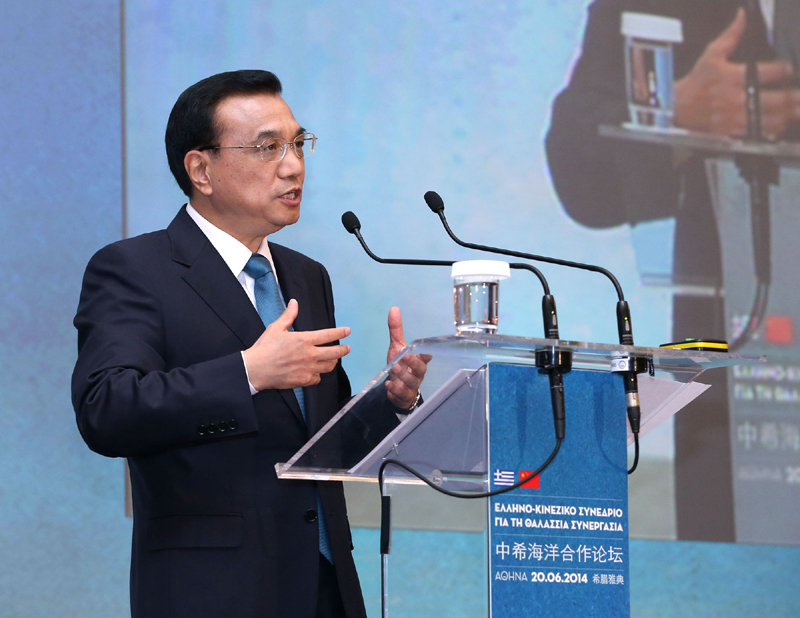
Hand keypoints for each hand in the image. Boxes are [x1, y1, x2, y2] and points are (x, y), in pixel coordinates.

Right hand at [242, 299, 350, 391]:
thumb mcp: (276, 328)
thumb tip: (294, 302)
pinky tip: (316, 372)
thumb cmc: (265, 348)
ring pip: (329, 367)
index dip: (340, 332)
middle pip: (335, 353)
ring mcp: (308, 369)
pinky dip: (318, 375)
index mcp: (305, 340)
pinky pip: (317, 379)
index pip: (329, 335)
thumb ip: (289, 315)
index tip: (347, 331)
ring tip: (333, 359)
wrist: (256, 369)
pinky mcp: (303, 380)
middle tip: (347, 348)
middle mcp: (310, 354)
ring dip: (332, 362)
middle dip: (344, 350)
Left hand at [385, 306, 430, 407]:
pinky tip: (388, 385)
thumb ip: (396, 330)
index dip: (425, 356)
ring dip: (402, 376)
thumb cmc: (401, 366)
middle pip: (420, 370)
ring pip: (410, 382)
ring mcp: (411, 386)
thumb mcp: (397, 347)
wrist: (398, 390)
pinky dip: (395, 390)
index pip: (425, 358)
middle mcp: (417, 374)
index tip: (425, 353)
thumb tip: (394, 309)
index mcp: (418, 361)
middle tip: (403, 357)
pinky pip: (401, 394)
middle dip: (412, 364)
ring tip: (392, 369)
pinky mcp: (403, 395)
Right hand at [674, 8, 799, 138]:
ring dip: (787, 115)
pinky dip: (771, 130)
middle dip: (794, 97)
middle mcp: (737, 98)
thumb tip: (743, 16)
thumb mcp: (711, 55)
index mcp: (735, 77)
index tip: (791, 69)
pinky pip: (757, 133)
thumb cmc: (694, 83)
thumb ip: (731, 36)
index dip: (786, 70)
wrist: (674, 109)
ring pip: (770, 118)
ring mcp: (735, 117)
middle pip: (776, 99)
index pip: (771, 72)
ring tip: (797, 111)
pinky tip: (780, 125)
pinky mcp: (731, 131)